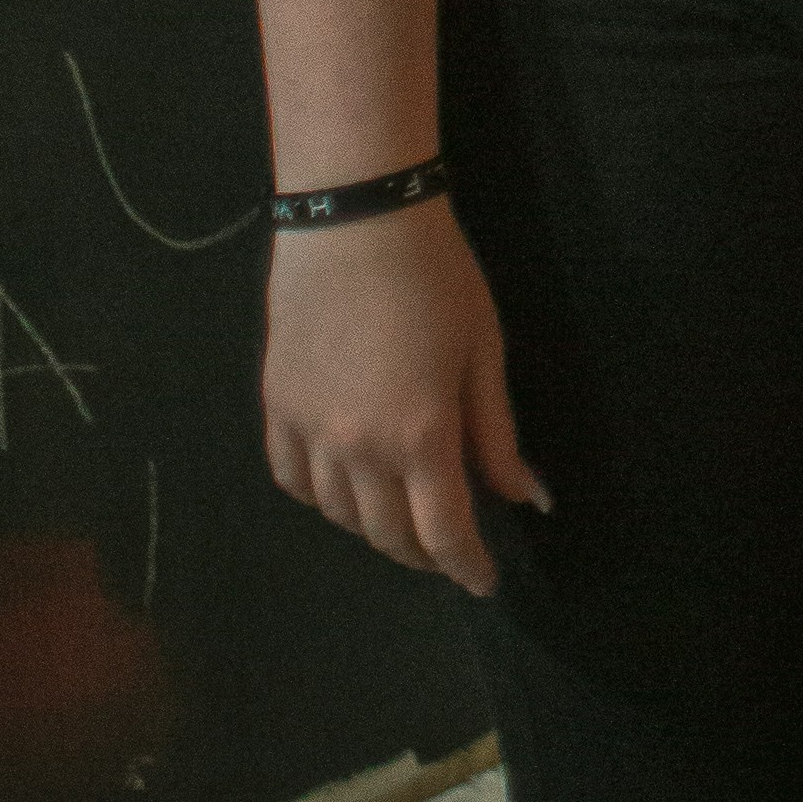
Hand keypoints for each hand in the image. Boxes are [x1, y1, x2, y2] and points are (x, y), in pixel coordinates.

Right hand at [263, 204, 549, 595]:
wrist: (356, 218)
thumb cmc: (437, 279)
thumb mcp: (483, 353)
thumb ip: (496, 436)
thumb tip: (527, 497)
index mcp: (420, 436)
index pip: (444, 532)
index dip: (466, 567)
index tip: (483, 583)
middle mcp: (358, 448)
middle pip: (389, 533)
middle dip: (423, 552)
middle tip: (446, 546)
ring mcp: (309, 430)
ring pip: (338, 514)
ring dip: (373, 528)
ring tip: (400, 514)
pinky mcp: (275, 406)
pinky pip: (292, 478)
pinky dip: (320, 496)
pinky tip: (343, 486)